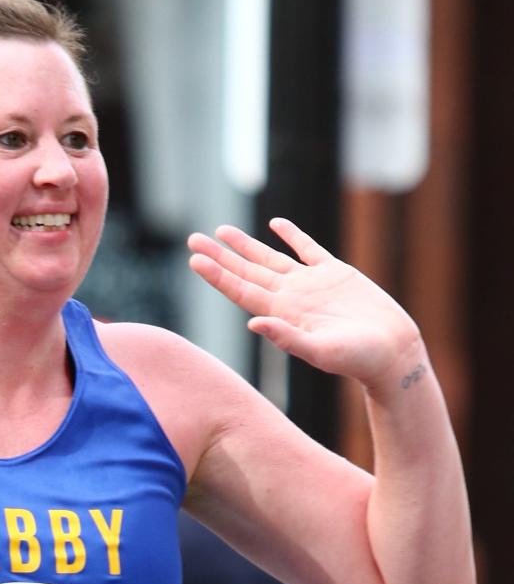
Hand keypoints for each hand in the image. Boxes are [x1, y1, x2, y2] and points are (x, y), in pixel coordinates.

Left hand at [187, 218, 423, 391]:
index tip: (194, 259)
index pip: (241, 290)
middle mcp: (291, 297)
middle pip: (247, 272)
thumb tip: (253, 323)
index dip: (217, 275)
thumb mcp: (320, 351)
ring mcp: (311, 284)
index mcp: (282, 314)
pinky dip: (292, 235)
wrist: (391, 351)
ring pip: (270, 258)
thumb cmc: (356, 359)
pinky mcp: (335, 273)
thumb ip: (287, 338)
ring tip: (222, 231)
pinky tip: (276, 224)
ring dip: (246, 245)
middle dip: (220, 256)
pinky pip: (308, 249)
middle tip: (193, 238)